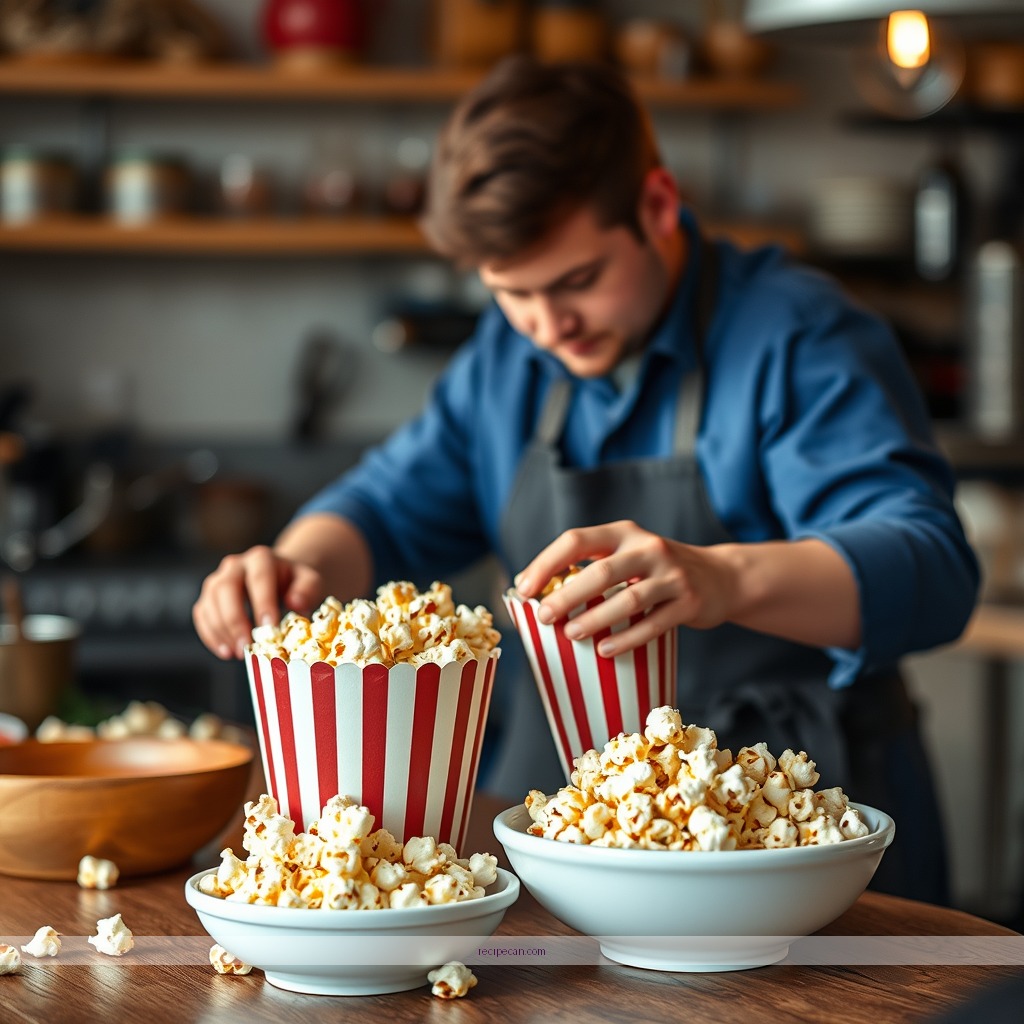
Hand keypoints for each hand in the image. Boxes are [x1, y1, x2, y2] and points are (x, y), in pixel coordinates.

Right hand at [192, 545, 325, 659]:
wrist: (280, 578)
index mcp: (261, 558)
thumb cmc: (295, 583)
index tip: (269, 628)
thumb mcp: (310, 581)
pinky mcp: (208, 597)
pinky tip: (226, 651)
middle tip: (247, 646)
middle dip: (235, 620)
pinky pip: (201, 614)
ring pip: (210, 602)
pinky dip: (211, 635)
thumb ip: (307, 589)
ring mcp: (218, 580)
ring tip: (238, 653)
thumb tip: (296, 602)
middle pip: (226, 589)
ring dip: (221, 631)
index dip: (262, 603)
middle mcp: (235, 565)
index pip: (259, 578)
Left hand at [514, 520, 736, 656]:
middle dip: (567, 595)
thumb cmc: (657, 571)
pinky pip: (654, 624)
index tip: (523, 589)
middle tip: (543, 616)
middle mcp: (648, 548)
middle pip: (602, 570)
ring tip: (571, 635)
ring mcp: (672, 575)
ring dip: (596, 618)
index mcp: (624, 533)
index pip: (577, 540)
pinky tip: (606, 650)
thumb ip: (593, 567)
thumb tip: (537, 593)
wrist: (721, 577)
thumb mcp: (629, 555)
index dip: (546, 563)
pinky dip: (628, 639)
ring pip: (629, 598)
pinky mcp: (690, 602)